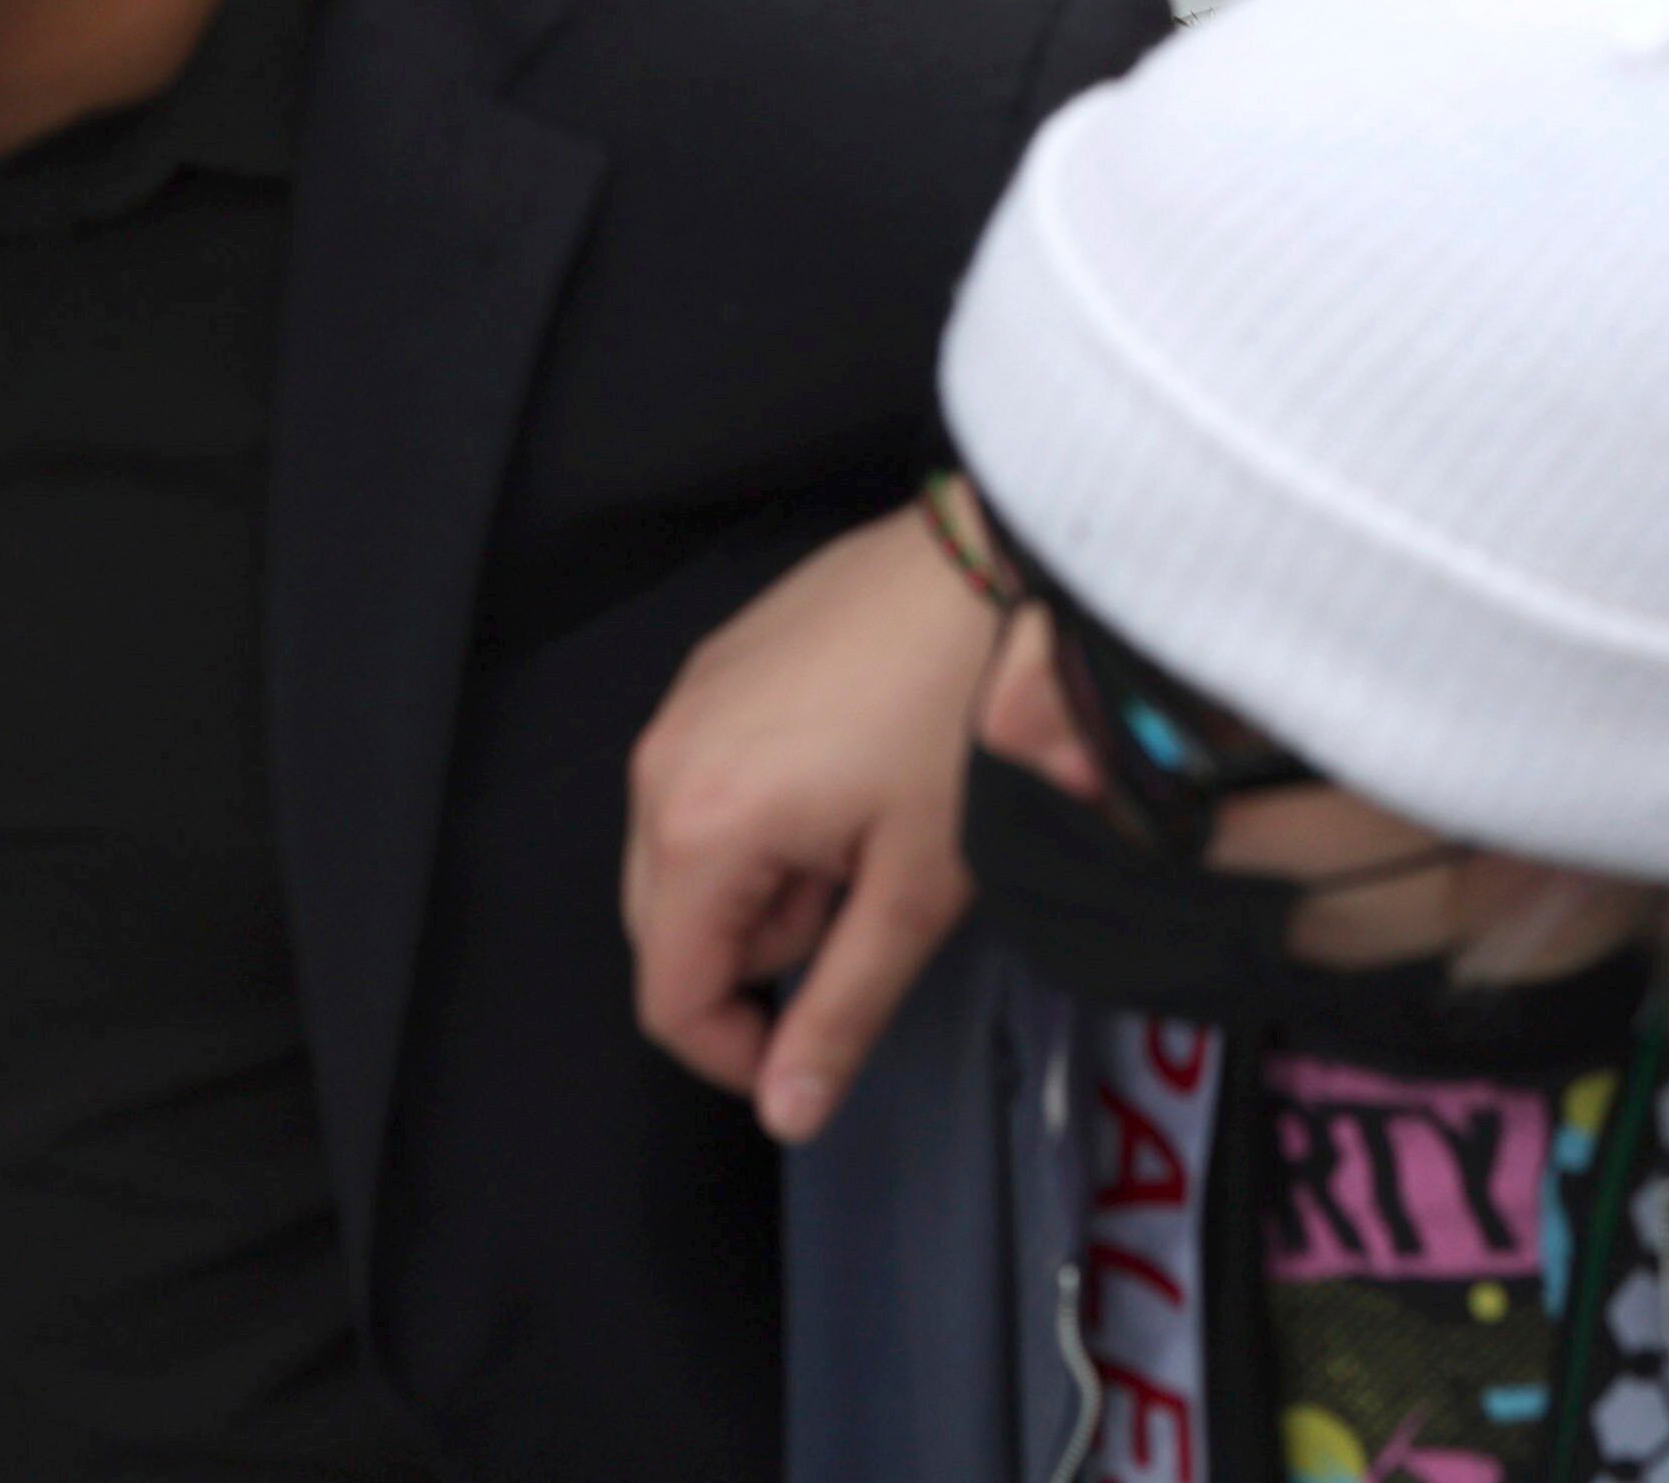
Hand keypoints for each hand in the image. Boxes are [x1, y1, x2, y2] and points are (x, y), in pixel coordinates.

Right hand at [624, 501, 1003, 1137]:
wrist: (1001, 561)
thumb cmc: (967, 709)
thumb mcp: (916, 889)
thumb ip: (841, 1011)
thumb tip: (789, 1107)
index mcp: (698, 825)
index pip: (669, 995)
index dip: (738, 1051)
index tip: (808, 1050)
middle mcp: (666, 759)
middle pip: (672, 925)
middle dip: (766, 944)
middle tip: (869, 900)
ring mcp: (691, 700)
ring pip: (696, 850)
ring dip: (776, 873)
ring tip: (877, 824)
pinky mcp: (725, 661)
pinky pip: (714, 774)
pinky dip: (776, 805)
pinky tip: (860, 772)